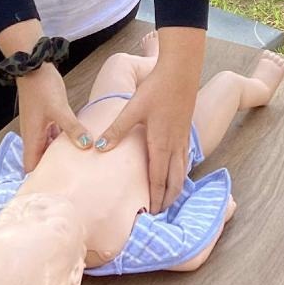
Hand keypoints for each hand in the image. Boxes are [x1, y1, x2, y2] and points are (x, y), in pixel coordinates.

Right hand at [16, 62, 90, 172]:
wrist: (33, 64)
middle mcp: (33, 134)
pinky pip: (53, 135)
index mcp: (32, 137)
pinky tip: (76, 143)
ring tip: (76, 167)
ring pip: (48, 147)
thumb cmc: (42, 87)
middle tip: (69, 182)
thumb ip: (72, 128)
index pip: (30, 167)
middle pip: (40, 160)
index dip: (38, 180)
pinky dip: (62, 141)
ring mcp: (39, 125)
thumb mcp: (59, 109)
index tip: (52, 193)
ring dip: (58, 155)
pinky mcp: (46, 116)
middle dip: (52, 171)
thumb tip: (87, 146)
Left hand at [92, 27, 204, 211]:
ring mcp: (183, 137)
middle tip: (160, 213)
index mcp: (160, 144)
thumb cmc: (157, 89)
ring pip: (182, 170)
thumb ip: (116, 130)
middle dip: (168, 199)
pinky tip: (177, 169)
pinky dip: (181, 170)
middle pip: (174, 181)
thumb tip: (98, 148)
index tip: (152, 214)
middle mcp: (174, 145)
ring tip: (169, 198)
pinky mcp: (185, 129)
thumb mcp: (132, 109)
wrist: (181, 70)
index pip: (158, 180)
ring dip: (176, 186)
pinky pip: (185, 158)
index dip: (156, 199)